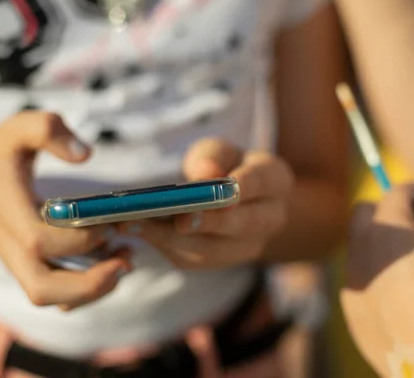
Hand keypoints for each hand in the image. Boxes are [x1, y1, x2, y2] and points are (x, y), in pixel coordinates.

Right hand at [0, 112, 130, 310]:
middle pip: (40, 286)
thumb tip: (82, 155)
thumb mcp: (22, 126)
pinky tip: (110, 261)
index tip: (108, 226)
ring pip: (48, 294)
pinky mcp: (27, 263)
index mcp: (3, 207)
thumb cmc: (9, 148)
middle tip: (127, 262)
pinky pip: (55, 289)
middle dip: (88, 283)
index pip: (37, 241)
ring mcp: (14, 256)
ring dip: (91, 288)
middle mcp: (4, 240)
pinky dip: (84, 285)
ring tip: (125, 262)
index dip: (78, 241)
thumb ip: (47, 129)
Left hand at [120, 138, 293, 268]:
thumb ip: (211, 157)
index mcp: (275, 182)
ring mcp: (248, 245)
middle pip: (244, 224)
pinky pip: (194, 259)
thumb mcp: (217, 151)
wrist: (228, 196)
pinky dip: (165, 246)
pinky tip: (138, 231)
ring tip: (138, 223)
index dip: (244, 186)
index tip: (222, 188)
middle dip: (211, 222)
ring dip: (176, 239)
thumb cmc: (222, 165)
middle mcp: (270, 218)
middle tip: (181, 219)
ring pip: (216, 250)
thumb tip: (205, 174)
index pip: (263, 182)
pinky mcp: (221, 261)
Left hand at [341, 184, 413, 376]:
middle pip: (364, 216)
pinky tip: (403, 297)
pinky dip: (377, 277)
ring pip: (359, 250)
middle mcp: (360, 255)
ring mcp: (351, 286)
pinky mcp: (351, 314)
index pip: (395, 193)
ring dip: (381, 246)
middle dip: (389, 213)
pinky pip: (360, 281)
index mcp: (387, 232)